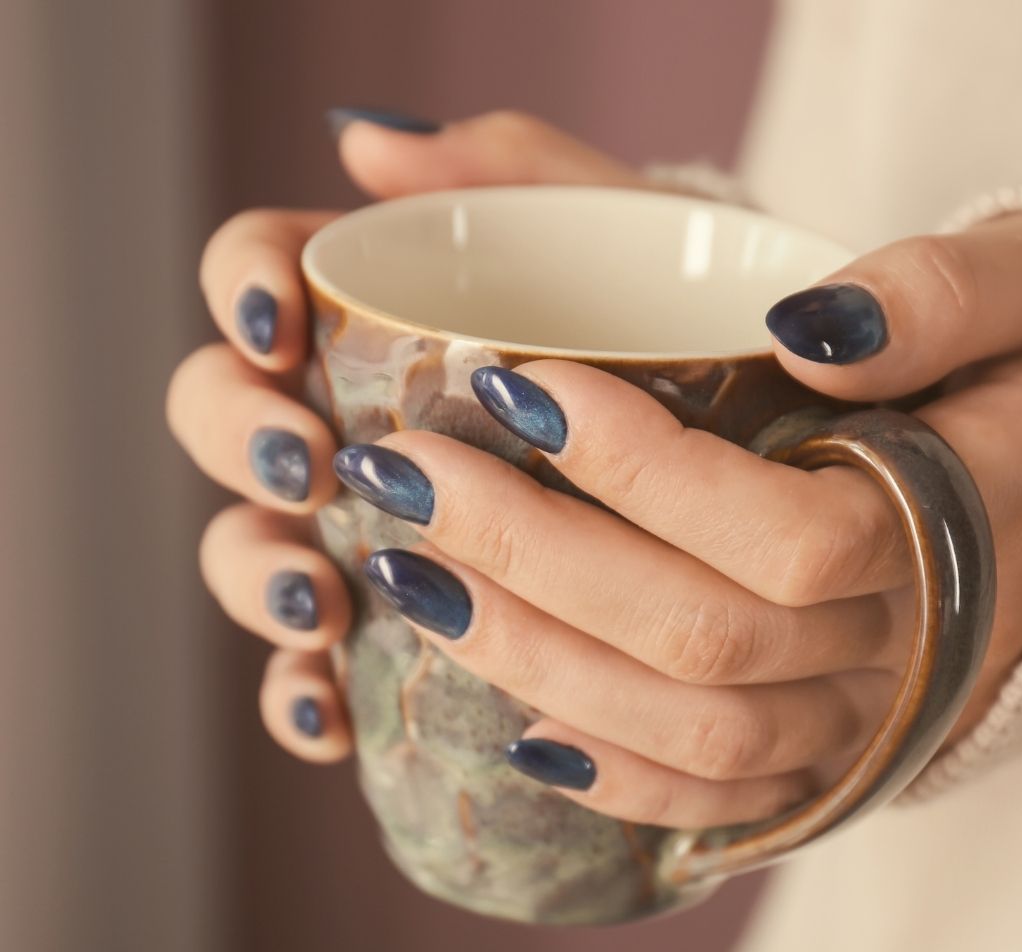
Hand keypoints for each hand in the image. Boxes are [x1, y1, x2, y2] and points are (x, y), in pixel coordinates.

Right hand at [167, 110, 653, 761]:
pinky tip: (325, 712)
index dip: (243, 288)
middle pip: (229, 417)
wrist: (768, 467)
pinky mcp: (397, 638)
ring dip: (258, 573)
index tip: (284, 325)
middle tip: (306, 462)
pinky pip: (315, 678)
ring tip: (313, 592)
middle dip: (240, 439)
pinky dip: (304, 696)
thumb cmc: (692, 338)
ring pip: (258, 552)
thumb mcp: (632, 243)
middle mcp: (355, 415)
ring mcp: (364, 528)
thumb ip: (523, 178)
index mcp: (384, 309)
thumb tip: (366, 144)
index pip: (261, 273)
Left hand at [169, 112, 1021, 827]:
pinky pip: (720, 799)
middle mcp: (909, 644)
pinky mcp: (830, 753)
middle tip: (400, 476)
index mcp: (963, 520)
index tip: (516, 384)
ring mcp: (864, 715)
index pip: (783, 534)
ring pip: (689, 733)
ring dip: (533, 662)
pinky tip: (512, 727)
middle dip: (528, 556)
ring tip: (410, 580)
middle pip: (701, 641)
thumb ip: (939, 293)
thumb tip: (799, 324)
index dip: (640, 469)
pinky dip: (613, 777)